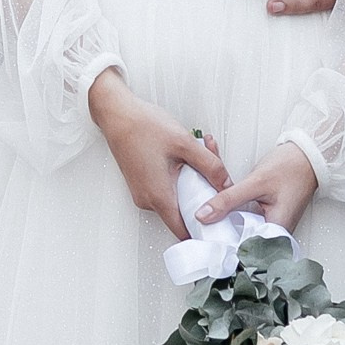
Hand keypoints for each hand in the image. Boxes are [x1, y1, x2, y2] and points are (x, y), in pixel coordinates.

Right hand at [88, 70, 228, 234]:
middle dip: (204, 193)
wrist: (117, 114)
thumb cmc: (143, 127)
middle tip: (215, 171)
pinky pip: (166, 188)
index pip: (184, 231)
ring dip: (193, 181)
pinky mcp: (142, 184)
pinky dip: (180, 176)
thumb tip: (226, 184)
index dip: (204, 230)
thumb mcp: (186, 144)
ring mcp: (143, 193)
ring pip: (177, 197)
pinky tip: (186, 154)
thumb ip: (211, 167)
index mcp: (159, 196)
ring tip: (201, 152)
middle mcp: (148, 200)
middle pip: (184, 212)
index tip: (218, 221)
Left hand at [209, 142, 319, 234]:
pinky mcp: (262, 214)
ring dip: (221, 209)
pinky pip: (241, 213)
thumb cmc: (292, 168)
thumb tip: (204, 215)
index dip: (219, 244)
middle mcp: (272, 232)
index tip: (201, 234)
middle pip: (236, 237)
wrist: (308, 156)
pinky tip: (218, 189)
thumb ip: (228, 200)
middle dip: (216, 224)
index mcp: (274, 232)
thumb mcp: (256, 183)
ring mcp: (267, 223)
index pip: (241, 250)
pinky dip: (229, 201)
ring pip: (236, 223)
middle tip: (198, 214)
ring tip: (204, 197)